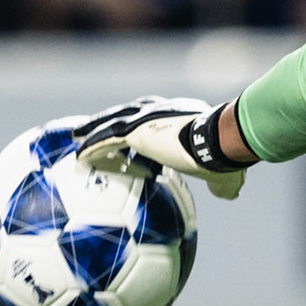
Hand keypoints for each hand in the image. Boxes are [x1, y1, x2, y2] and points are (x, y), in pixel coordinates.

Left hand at [74, 96, 248, 199]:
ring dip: (92, 130)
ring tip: (76, 136)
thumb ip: (222, 183)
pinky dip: (92, 148)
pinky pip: (106, 140)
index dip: (142, 125)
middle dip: (111, 119)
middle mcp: (161, 111)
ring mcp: (146, 119)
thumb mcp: (225, 171)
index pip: (156, 118)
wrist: (220, 141)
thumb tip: (229, 194)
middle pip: (128, 113)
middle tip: (94, 127)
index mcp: (181, 116)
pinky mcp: (136, 131)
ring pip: (111, 123)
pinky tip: (79, 157)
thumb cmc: (226, 155)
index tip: (133, 136)